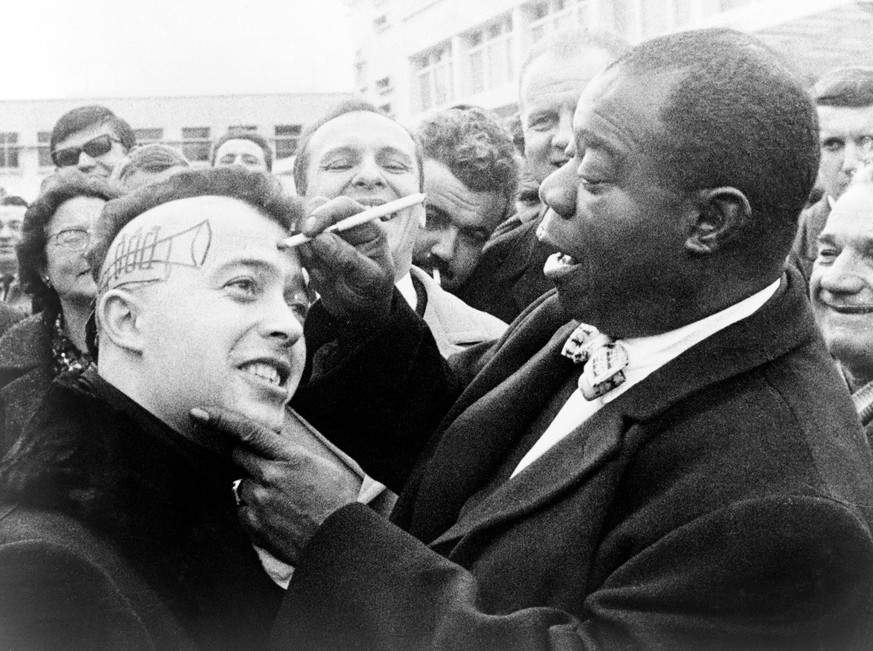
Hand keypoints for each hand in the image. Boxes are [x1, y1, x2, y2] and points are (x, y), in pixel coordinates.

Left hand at [190, 407, 359, 564]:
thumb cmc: (335, 501)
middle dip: (250, 460)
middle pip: (240, 457)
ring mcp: (259, 501)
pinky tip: (278, 517)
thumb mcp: (319, 465)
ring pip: (243, 485)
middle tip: (272, 473)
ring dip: (256, 489)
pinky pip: (243, 510)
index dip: (220, 419)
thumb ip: (289, 454)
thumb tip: (269, 447)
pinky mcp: (253, 525)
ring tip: (283, 502)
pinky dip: (255, 512)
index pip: (248, 432)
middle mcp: (270, 476)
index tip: (198, 413)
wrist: (338, 540)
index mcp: (289, 457)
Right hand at [297, 196, 395, 321]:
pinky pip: (295, 244)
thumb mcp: (367, 278)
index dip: (324, 213)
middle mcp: (344, 225)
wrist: (358, 309)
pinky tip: (316, 273)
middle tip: (300, 246)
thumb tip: (321, 239)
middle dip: (306, 225)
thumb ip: (347, 258)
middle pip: (317, 207)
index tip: (309, 231)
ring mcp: (326, 234)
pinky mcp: (311, 247)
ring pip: (302, 225)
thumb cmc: (371, 291)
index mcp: (365, 226)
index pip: (343, 207)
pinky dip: (298, 256)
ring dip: (302, 245)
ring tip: (320, 270)